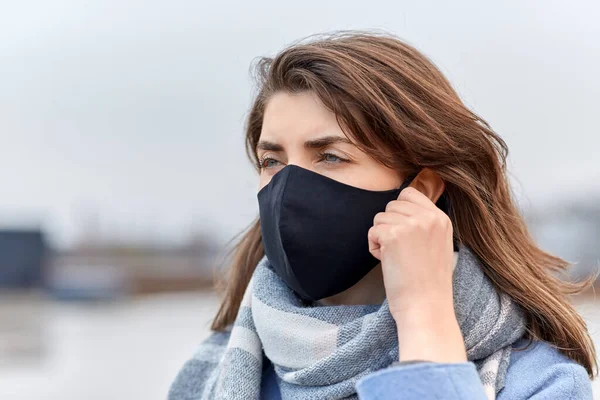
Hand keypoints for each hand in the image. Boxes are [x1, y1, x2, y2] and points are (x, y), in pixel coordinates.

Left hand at [368, 186, 466, 362]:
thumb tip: (401, 205)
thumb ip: (425, 223)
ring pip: (379, 218)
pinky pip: (372, 231)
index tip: (404, 235)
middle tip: (401, 251)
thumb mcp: (439, 245)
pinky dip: (374, 247)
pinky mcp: (393, 235)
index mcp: (442, 218)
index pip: (409, 193)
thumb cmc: (428, 283)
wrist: (426, 308)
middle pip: (391, 205)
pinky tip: (387, 262)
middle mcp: (428, 217)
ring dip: (381, 237)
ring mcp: (411, 225)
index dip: (399, 212)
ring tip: (396, 258)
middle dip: (389, 226)